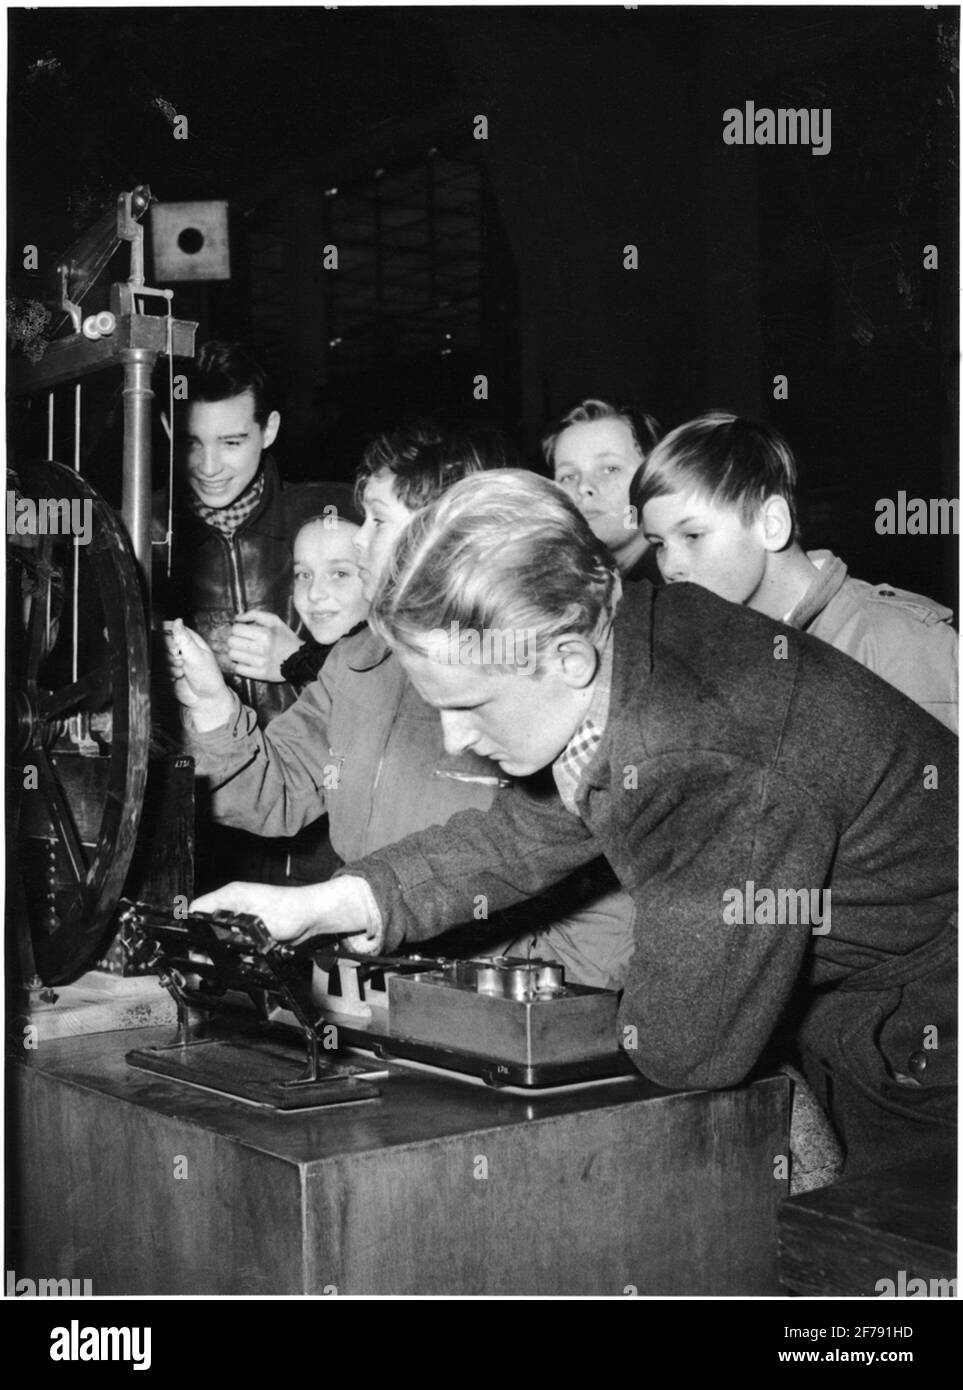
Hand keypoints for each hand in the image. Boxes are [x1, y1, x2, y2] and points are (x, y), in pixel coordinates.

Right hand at [163, 619, 233, 728]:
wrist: (205, 699)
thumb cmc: (207, 677)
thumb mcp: (197, 655)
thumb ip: (184, 638)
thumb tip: (177, 620)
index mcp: (191, 640)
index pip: (173, 628)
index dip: (169, 636)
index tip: (174, 647)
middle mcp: (183, 648)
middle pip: (163, 643)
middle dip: (170, 654)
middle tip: (182, 661)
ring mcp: (175, 660)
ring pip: (160, 656)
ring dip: (170, 666)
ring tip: (183, 671)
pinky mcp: (169, 671)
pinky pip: (160, 668)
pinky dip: (168, 674)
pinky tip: (178, 677)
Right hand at [190, 876, 379, 945]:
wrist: (313, 916)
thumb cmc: (290, 911)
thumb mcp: (254, 924)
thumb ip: (228, 930)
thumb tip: (209, 938)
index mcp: (229, 895)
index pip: (197, 909)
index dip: (190, 928)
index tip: (189, 946)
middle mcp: (234, 902)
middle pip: (206, 924)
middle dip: (205, 944)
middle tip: (205, 961)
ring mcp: (242, 914)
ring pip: (220, 934)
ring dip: (221, 948)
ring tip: (223, 961)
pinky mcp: (252, 925)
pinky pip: (235, 940)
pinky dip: (236, 949)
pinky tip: (241, 957)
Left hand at [228, 610, 301, 682]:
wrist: (301, 659)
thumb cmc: (286, 638)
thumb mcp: (275, 621)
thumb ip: (255, 614)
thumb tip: (236, 618)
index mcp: (265, 633)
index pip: (236, 629)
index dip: (236, 629)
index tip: (241, 632)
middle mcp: (262, 648)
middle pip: (231, 642)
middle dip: (234, 640)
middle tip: (241, 642)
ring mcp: (261, 662)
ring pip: (233, 655)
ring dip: (235, 652)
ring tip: (244, 651)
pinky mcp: (261, 674)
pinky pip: (239, 669)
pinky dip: (239, 664)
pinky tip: (246, 661)